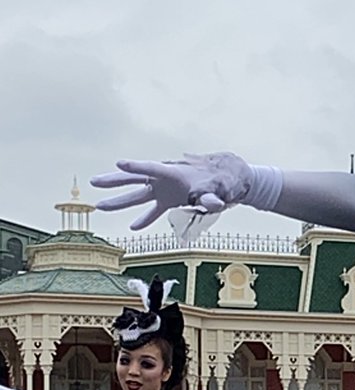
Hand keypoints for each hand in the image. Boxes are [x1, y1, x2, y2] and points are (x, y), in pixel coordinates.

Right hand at [91, 152, 252, 230]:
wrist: (225, 181)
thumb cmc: (220, 182)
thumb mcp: (217, 190)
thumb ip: (212, 198)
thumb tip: (215, 203)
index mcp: (173, 173)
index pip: (151, 168)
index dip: (136, 166)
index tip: (120, 163)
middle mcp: (164, 180)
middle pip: (135, 179)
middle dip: (114, 181)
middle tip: (94, 182)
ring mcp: (164, 190)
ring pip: (137, 194)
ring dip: (119, 201)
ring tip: (100, 206)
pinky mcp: (168, 200)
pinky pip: (153, 210)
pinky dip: (144, 219)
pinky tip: (132, 226)